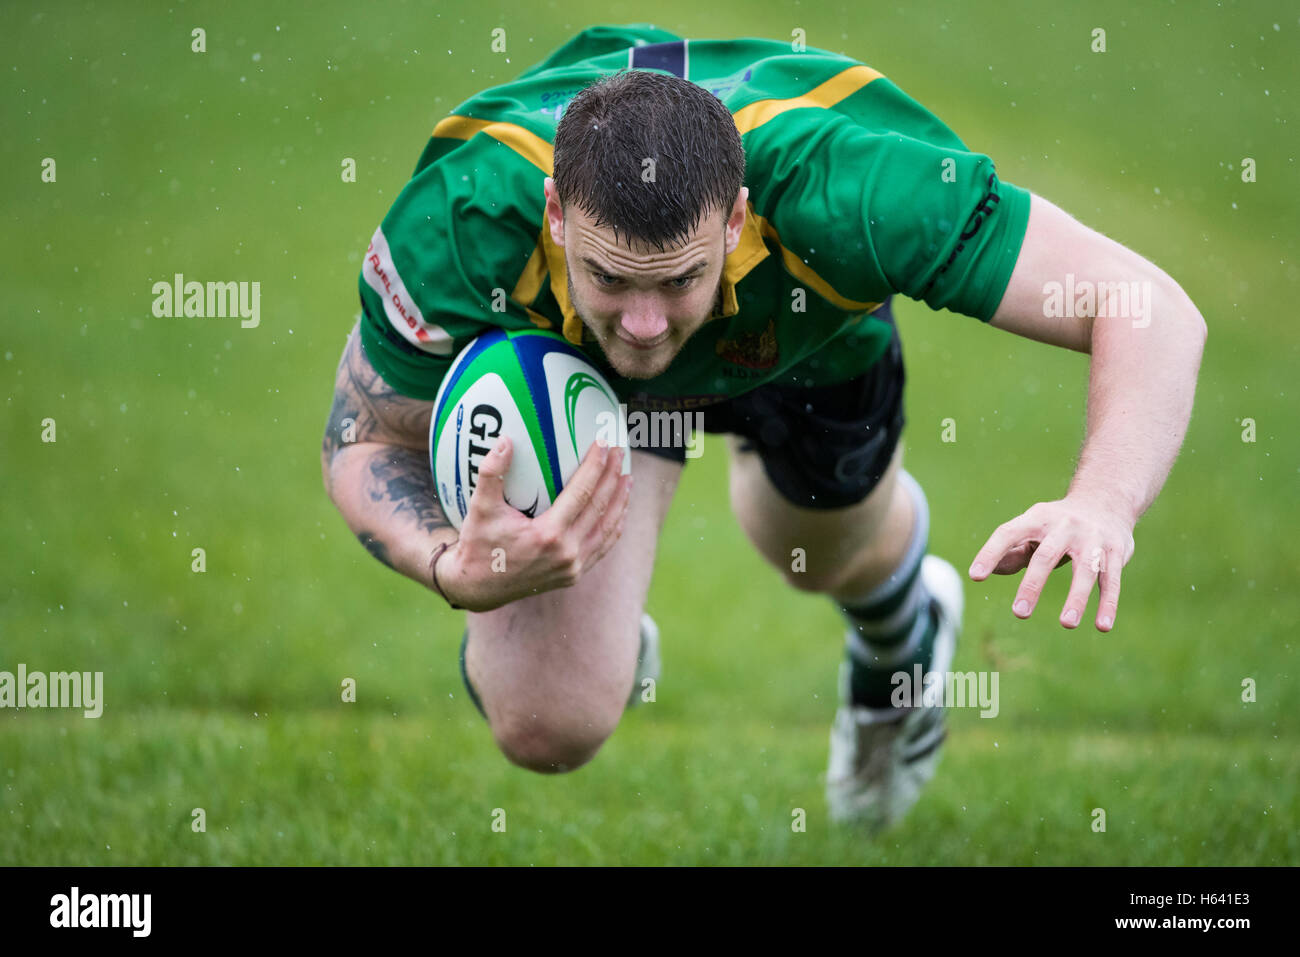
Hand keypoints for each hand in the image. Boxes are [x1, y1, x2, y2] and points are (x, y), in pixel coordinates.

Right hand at [432, 435, 631, 611]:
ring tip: (628, 478)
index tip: (603, 444)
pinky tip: (619, 511)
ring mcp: (573, 567)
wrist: (478, 588)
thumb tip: (505, 440)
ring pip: (607, 529)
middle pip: (600, 508)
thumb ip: (491, 473)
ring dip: (620, 502)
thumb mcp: (480, 508)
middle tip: (620, 452)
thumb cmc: (478, 544)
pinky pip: (602, 548)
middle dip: (613, 477)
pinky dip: (614, 527)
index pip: (582, 493)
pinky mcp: (573, 575)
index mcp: (548, 535)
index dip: (595, 466)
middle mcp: (566, 553)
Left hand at [968, 496, 1135, 630]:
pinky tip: (1103, 626)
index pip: (1008, 533)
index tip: (975, 576)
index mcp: (1037, 518)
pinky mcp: (1115, 552)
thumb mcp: (1033, 529)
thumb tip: (986, 572)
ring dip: (1076, 598)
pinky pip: (1111, 580)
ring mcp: (1092, 539)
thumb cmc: (1058, 525)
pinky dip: (1108, 604)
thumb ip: (1012, 551)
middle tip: (1019, 613)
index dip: (991, 553)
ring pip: (1085, 571)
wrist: (1106, 500)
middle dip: (1032, 585)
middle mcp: (1064, 526)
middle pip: (1046, 556)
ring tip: (1066, 624)